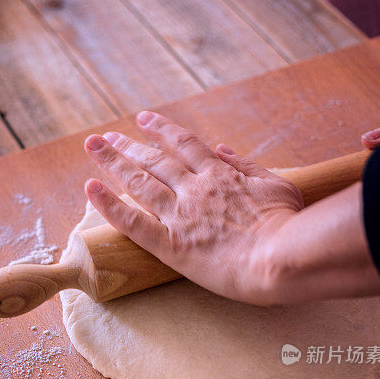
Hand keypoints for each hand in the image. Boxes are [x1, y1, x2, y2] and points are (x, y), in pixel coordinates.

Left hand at [83, 111, 302, 304]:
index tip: (143, 120)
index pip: (184, 144)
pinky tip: (90, 189)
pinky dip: (108, 205)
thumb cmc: (289, 225)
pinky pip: (132, 222)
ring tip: (93, 148)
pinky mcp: (171, 246)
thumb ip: (247, 166)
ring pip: (139, 182)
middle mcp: (195, 189)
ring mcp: (180, 216)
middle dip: (127, 145)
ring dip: (113, 162)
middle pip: (154, 160)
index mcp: (220, 174)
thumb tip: (222, 149)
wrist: (282, 258)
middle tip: (104, 136)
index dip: (161, 130)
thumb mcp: (278, 185)